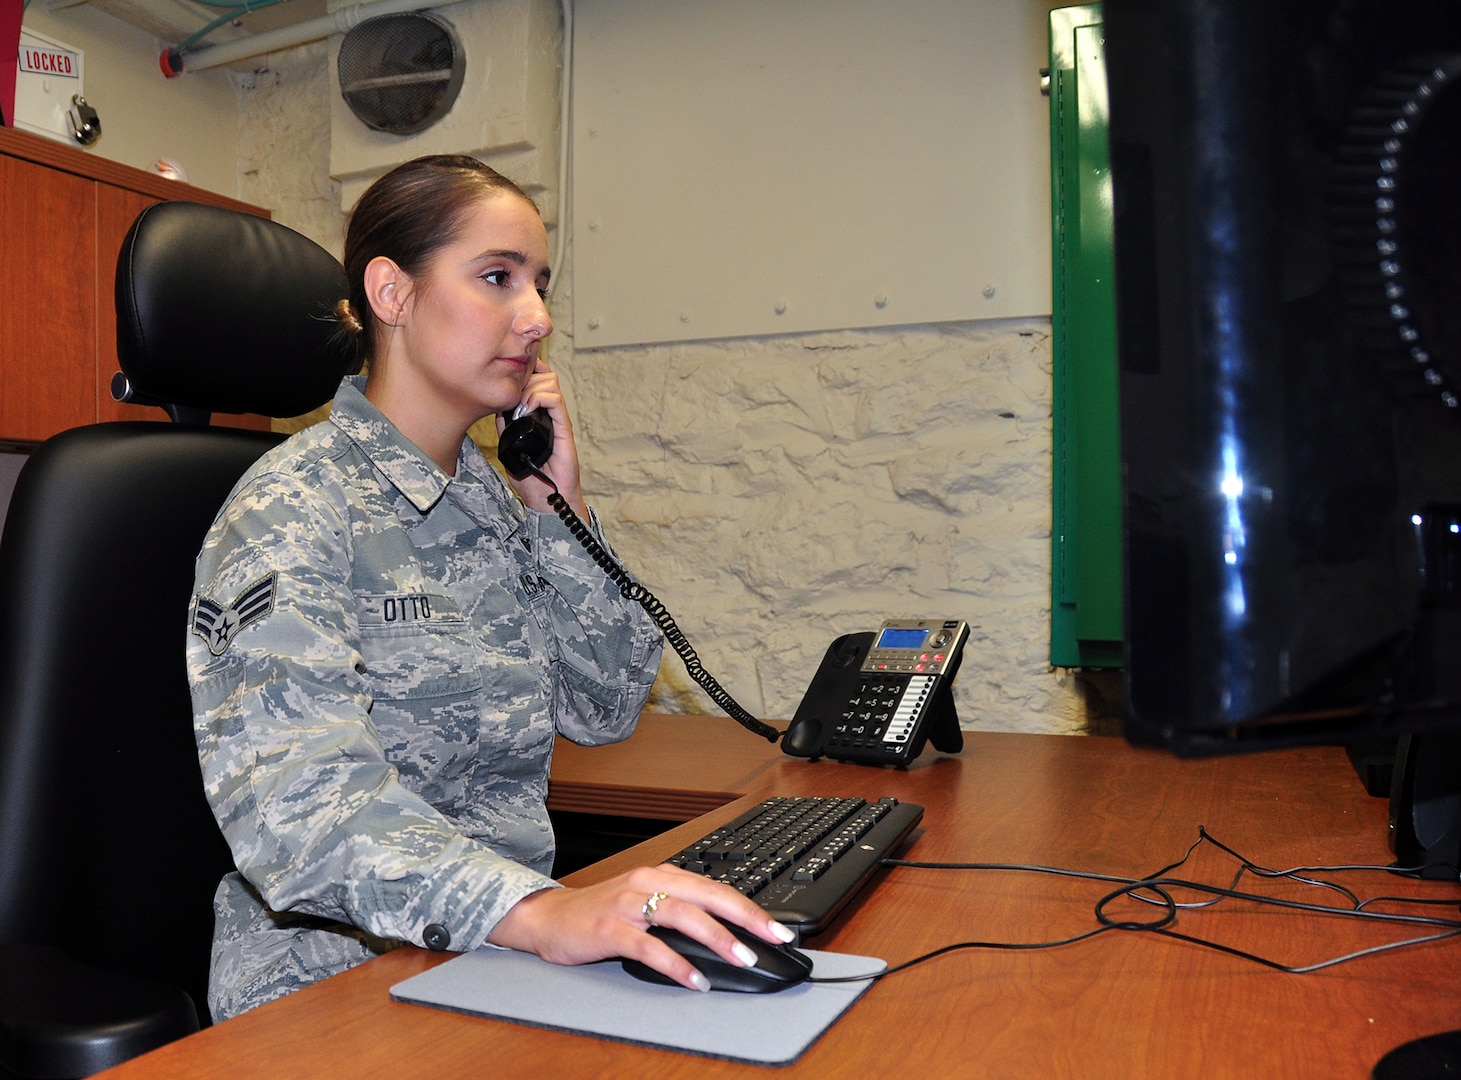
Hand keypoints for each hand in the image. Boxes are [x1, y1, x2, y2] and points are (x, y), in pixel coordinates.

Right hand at [486, 864, 797, 991]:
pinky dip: (675, 964)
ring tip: (743, 958)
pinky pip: (648, 947)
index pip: (717, 888)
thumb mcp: (646, 903)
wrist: (548, 917)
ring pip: (682, 915)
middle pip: (708, 895)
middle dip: (747, 917)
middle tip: (775, 938)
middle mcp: (648, 882)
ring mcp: (628, 904)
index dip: (752, 908)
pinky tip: (694, 979)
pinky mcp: (609, 928)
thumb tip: (730, 936)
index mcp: (663, 874)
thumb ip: (682, 912)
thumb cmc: (602, 912)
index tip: (781, 929)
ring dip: (717, 938)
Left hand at [496, 359, 589, 519]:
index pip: (539, 380)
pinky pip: (556, 401)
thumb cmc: (532, 479)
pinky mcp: (564, 429)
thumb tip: (496, 408)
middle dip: (526, 378)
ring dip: (530, 388)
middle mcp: (552, 414)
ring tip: (519, 406)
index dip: (527, 371)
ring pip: (551, 383)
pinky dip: (539, 398)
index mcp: (541, 415)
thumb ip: (505, 427)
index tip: (511, 376)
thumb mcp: (509, 447)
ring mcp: (559, 420)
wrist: (547, 499)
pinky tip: (527, 409)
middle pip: (545, 375)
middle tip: (512, 395)